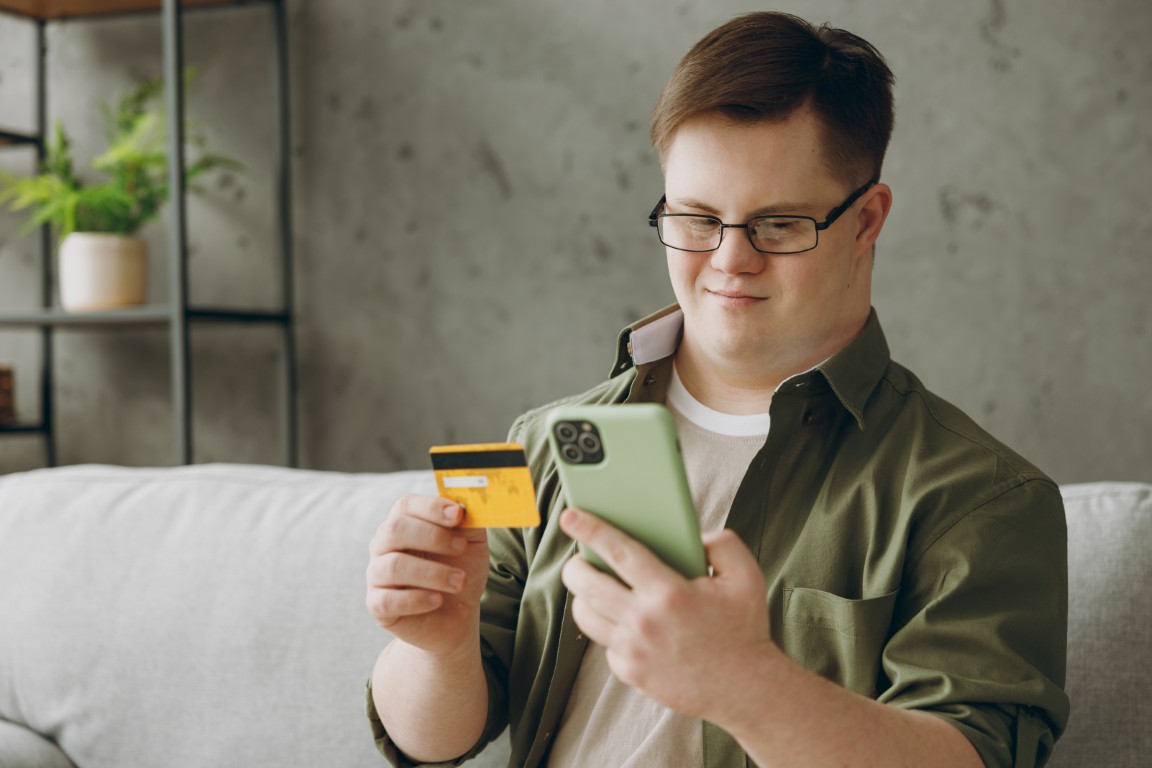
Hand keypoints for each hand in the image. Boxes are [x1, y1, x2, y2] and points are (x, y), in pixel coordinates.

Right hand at [366, 494, 488, 655]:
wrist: (458, 614)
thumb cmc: (460, 569)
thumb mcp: (472, 543)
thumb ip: (469, 521)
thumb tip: (466, 504)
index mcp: (405, 522)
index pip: (406, 505)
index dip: (431, 507)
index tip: (458, 515)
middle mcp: (384, 545)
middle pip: (395, 529)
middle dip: (433, 537)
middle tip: (461, 547)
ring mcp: (377, 574)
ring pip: (393, 566)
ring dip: (432, 573)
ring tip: (458, 581)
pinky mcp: (377, 605)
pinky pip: (387, 600)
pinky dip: (416, 599)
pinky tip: (437, 600)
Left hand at [559, 507, 777, 721]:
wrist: (746, 689)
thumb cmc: (744, 627)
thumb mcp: (745, 576)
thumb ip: (721, 543)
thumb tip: (692, 535)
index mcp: (669, 593)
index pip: (618, 552)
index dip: (590, 529)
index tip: (570, 515)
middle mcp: (644, 622)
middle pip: (587, 584)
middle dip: (574, 565)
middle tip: (578, 558)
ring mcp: (633, 650)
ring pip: (586, 615)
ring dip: (583, 596)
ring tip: (591, 584)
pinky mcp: (630, 672)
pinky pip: (605, 641)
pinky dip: (608, 626)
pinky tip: (621, 618)